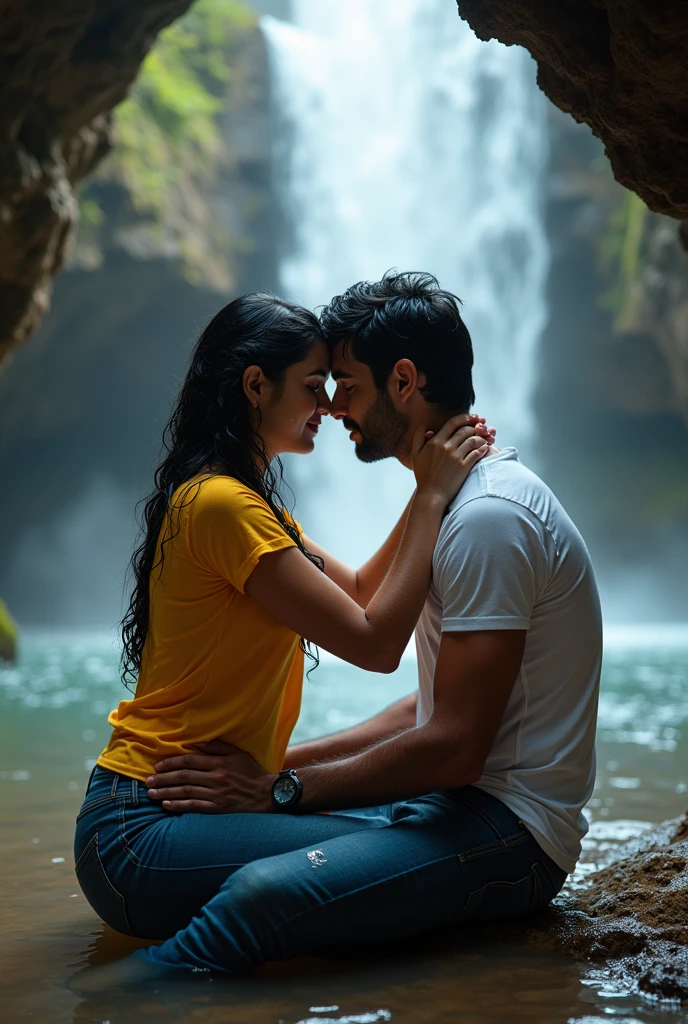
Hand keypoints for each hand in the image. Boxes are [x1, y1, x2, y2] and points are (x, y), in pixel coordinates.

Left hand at [146, 741, 274, 813]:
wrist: (268, 795)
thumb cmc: (252, 772)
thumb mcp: (238, 754)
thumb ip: (218, 747)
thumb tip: (197, 744)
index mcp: (219, 762)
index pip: (190, 760)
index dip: (171, 762)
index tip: (158, 766)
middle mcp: (216, 777)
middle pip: (184, 776)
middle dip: (163, 778)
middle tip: (148, 781)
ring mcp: (216, 794)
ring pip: (185, 792)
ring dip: (166, 792)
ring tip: (151, 793)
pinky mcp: (218, 808)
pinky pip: (194, 807)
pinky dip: (179, 806)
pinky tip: (166, 805)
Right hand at [412, 413, 490, 504]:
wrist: (431, 495)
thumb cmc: (423, 476)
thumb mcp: (415, 455)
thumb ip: (418, 438)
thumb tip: (424, 425)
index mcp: (435, 442)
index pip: (452, 423)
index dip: (464, 418)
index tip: (470, 418)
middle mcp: (446, 447)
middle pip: (465, 430)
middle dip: (473, 427)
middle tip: (479, 428)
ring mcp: (456, 457)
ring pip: (473, 440)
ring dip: (480, 437)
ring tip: (483, 438)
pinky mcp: (464, 467)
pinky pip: (477, 453)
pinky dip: (483, 448)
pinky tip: (485, 448)